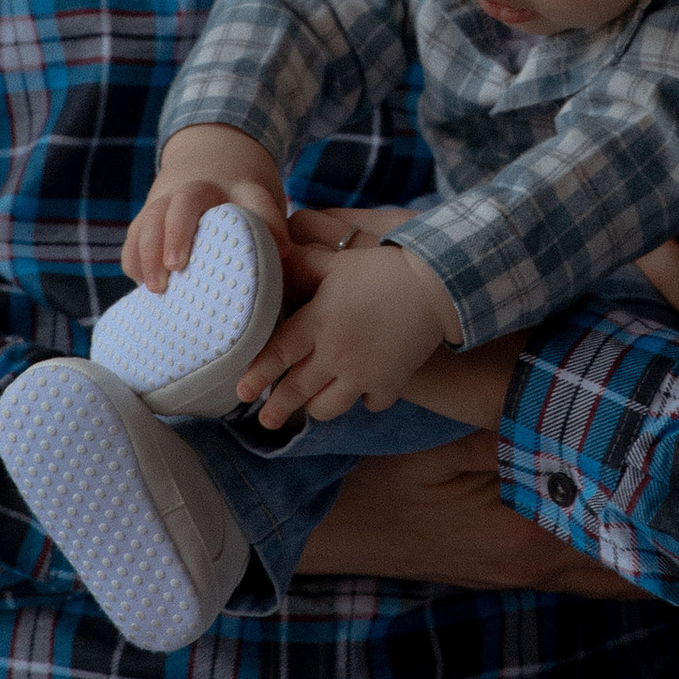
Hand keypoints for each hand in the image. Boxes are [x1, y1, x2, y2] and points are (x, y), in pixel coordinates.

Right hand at [122, 127, 291, 288]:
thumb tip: (282, 265)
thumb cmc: (243, 197)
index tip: (282, 250)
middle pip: (186, 202)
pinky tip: (141, 281)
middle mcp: (200, 189)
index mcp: (241, 187)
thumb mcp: (265, 204)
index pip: (257, 199)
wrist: (211, 157)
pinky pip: (134, 235)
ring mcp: (168, 199)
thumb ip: (272, 232)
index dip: (268, 222)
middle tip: (177, 265)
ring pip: (151, 218)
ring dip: (149, 251)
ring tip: (156, 287)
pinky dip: (134, 258)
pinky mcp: (147, 215)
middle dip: (178, 233)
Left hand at [240, 241, 456, 425]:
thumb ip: (305, 265)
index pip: (278, 353)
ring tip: (311, 407)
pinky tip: (363, 393)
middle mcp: (336, 353)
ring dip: (317, 408)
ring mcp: (363, 373)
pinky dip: (365, 401)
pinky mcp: (390, 383)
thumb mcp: (337, 262)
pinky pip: (371, 404)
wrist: (436, 286)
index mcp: (318, 322)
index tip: (242, 392)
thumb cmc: (381, 269)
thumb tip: (278, 258)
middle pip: (298, 389)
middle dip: (278, 409)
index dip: (258, 375)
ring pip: (330, 406)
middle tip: (265, 420)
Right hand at [294, 429, 650, 598]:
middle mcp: (534, 565)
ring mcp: (517, 571)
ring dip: (647, 548)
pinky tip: (635, 525)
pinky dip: (611, 550)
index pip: (625, 536)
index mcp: (529, 537)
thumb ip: (517, 430)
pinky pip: (576, 566)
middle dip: (677, 544)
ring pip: (606, 574)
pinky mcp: (503, 564)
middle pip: (630, 569)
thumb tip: (588, 412)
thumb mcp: (445, 446)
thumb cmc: (374, 481)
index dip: (674, 514)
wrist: (323, 528)